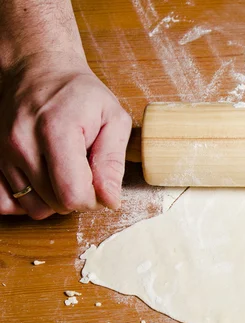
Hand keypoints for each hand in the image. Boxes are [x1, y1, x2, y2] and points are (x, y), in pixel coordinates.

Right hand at [0, 51, 131, 218]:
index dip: (94, 199)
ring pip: (33, 208)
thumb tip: (110, 200)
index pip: (73, 194)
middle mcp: (22, 143)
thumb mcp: (112, 118)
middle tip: (84, 171)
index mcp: (56, 131)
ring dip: (54, 200)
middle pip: (56, 204)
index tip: (99, 183)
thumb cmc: (80, 94)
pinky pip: (5, 203)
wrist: (38, 70)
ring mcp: (2, 152)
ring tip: (64, 173)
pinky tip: (42, 183)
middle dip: (78, 196)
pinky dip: (26, 201)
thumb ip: (113, 161)